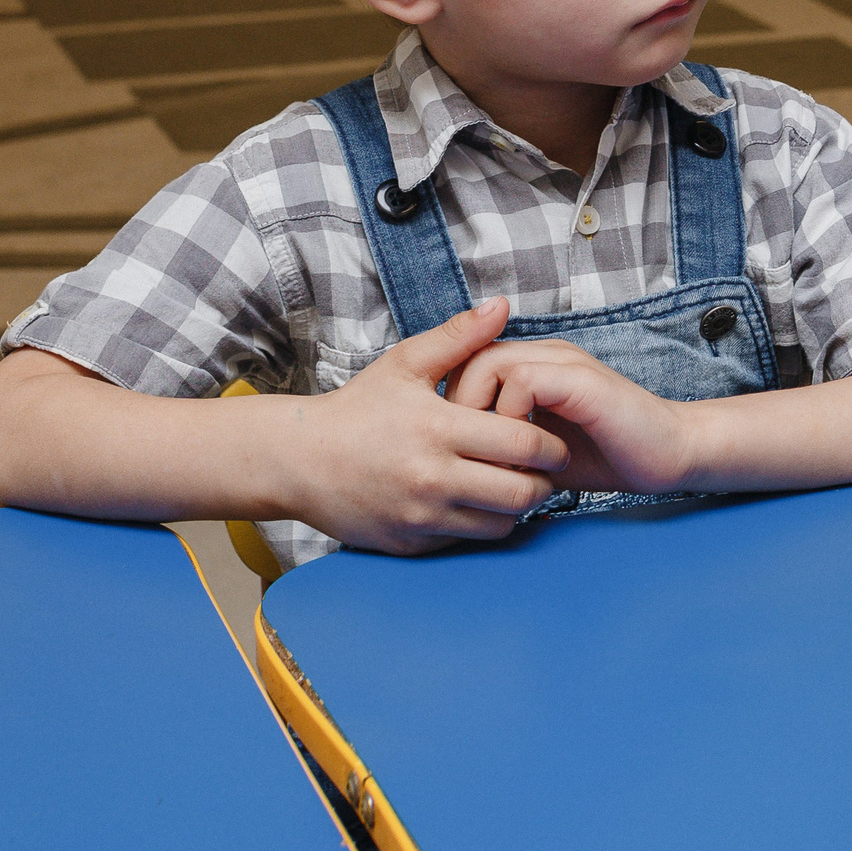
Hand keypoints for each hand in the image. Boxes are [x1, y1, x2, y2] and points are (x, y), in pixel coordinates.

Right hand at [290, 298, 569, 554]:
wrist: (298, 460)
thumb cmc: (358, 408)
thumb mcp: (405, 363)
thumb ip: (459, 336)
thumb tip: (503, 305)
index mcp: (440, 429)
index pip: (524, 445)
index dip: (551, 445)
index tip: (553, 440)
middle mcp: (433, 478)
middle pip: (522, 493)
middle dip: (545, 481)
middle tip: (545, 469)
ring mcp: (422, 516)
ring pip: (501, 525)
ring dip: (517, 507)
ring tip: (513, 483)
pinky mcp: (411, 545)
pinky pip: (468, 541)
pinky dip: (482, 525)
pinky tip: (479, 501)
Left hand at [449, 340, 692, 496]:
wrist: (670, 454)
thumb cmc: (607, 455)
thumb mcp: (538, 449)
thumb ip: (503, 441)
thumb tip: (455, 463)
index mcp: (534, 365)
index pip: (466, 363)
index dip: (453, 403)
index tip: (459, 450)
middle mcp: (546, 354)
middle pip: (468, 358)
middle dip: (456, 409)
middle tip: (468, 455)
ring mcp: (565, 362)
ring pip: (489, 362)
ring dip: (480, 414)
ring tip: (493, 456)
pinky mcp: (581, 380)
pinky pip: (523, 382)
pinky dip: (512, 419)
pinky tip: (525, 454)